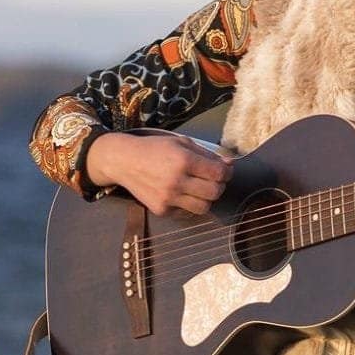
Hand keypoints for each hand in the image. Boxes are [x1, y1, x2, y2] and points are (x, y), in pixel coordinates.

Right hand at [86, 131, 232, 215]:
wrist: (125, 161)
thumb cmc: (154, 148)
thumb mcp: (182, 142)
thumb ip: (207, 154)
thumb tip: (229, 164)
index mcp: (183, 160)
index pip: (219, 174)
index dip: (226, 172)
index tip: (224, 170)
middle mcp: (176, 181)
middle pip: (215, 193)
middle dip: (219, 186)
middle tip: (213, 179)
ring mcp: (168, 198)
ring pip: (204, 207)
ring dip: (206, 198)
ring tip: (199, 188)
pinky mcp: (161, 210)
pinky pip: (186, 212)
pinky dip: (189, 203)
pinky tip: (182, 192)